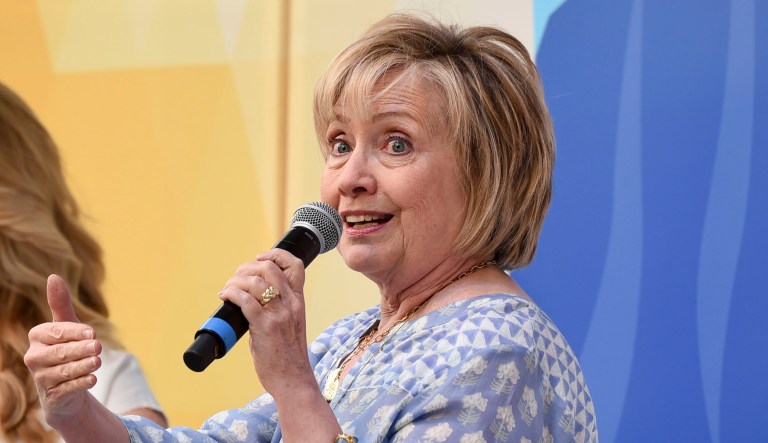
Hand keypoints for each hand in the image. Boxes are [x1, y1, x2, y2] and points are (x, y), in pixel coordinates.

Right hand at [24, 275, 102, 426]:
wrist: (66, 386)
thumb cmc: (66, 349)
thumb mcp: (66, 326)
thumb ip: (60, 304)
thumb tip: (53, 276)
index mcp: (37, 336)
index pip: (56, 332)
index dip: (74, 332)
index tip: (92, 332)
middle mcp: (34, 357)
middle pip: (60, 352)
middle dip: (80, 349)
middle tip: (98, 347)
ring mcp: (41, 378)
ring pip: (63, 371)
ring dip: (82, 366)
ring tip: (97, 362)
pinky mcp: (51, 396)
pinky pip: (66, 390)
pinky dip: (80, 384)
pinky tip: (92, 379)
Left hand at [218, 249, 316, 395]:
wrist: (293, 380)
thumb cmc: (288, 356)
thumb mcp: (291, 324)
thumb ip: (278, 308)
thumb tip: (252, 299)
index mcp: (298, 301)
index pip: (295, 265)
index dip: (276, 255)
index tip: (260, 259)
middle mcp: (290, 303)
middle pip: (269, 267)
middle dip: (247, 267)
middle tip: (236, 279)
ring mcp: (278, 314)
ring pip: (255, 281)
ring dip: (235, 281)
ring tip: (227, 290)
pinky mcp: (264, 327)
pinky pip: (245, 300)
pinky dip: (231, 293)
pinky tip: (225, 297)